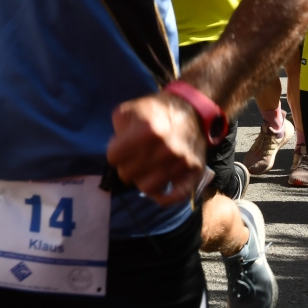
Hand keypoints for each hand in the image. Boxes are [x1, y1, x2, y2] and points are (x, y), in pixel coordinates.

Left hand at [106, 92, 205, 206]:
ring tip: (145, 170)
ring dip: (141, 180)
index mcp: (147, 129)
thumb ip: (117, 128)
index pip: (113, 157)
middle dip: (125, 166)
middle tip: (132, 159)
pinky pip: (175, 197)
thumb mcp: (129, 109)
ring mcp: (181, 162)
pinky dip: (163, 198)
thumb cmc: (155, 111)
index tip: (120, 148)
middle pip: (127, 174)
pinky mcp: (194, 172)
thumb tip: (116, 149)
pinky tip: (157, 191)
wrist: (191, 111)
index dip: (114, 152)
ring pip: (146, 188)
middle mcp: (166, 148)